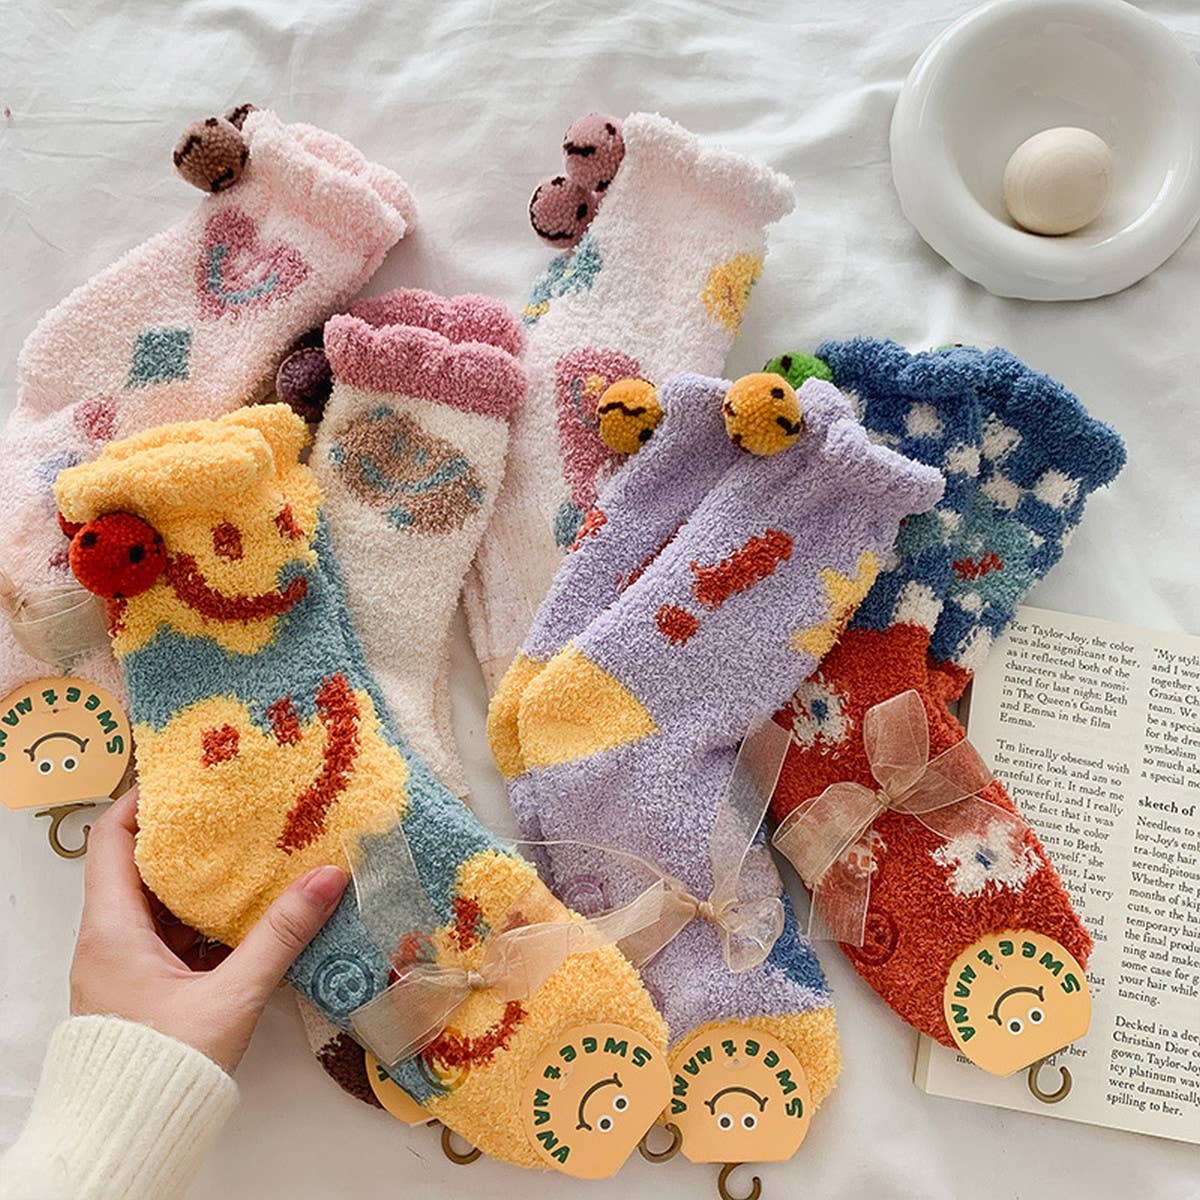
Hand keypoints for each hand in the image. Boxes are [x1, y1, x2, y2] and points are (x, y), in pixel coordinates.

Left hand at [69, 791, 346, 1073]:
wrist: (129, 1137)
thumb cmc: (166, 1066)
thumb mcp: (231, 995)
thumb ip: (281, 935)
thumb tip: (329, 877)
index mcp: (112, 927)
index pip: (112, 838)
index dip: (145, 799)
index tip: (190, 776)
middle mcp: (109, 938)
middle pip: (140, 865)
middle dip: (188, 836)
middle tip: (236, 808)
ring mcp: (123, 965)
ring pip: (158, 903)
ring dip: (200, 879)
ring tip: (250, 850)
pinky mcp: (141, 989)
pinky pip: (170, 936)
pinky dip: (203, 918)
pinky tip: (247, 912)